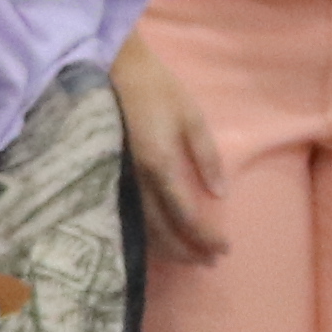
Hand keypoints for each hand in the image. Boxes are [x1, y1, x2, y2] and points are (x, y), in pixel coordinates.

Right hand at [109, 34, 229, 265]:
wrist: (111, 69)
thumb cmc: (157, 89)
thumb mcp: (191, 116)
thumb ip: (207, 156)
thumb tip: (220, 194)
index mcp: (160, 165)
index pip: (186, 215)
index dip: (204, 237)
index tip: (223, 250)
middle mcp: (136, 180)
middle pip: (162, 230)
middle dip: (187, 250)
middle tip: (209, 262)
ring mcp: (118, 180)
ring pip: (142, 228)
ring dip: (167, 247)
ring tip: (189, 257)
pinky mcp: (107, 175)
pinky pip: (128, 215)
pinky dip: (147, 233)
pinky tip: (158, 238)